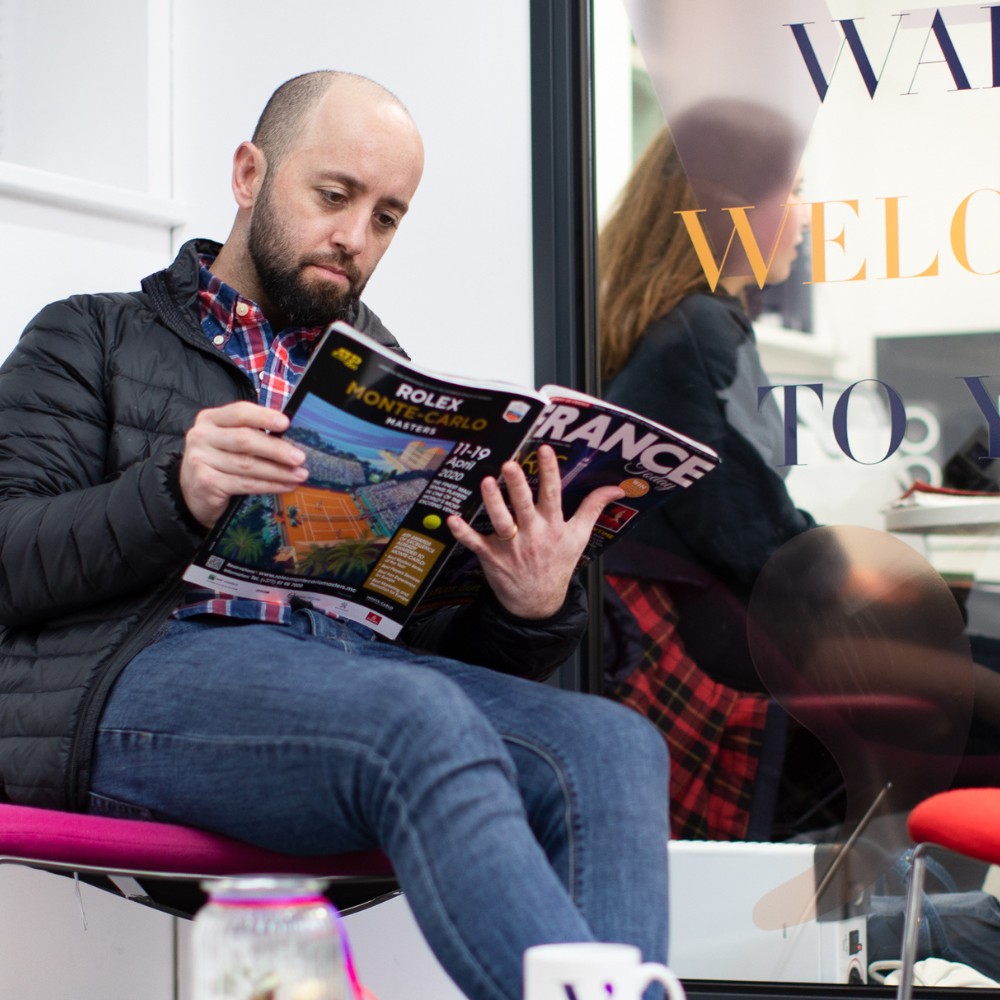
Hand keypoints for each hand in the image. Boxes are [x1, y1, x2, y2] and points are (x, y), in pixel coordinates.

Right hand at [179, 401, 308, 527]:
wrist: (192, 494)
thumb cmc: (219, 463)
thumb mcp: (228, 442)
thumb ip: (251, 434)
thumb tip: (291, 437)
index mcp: (210, 419)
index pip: (239, 412)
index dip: (264, 417)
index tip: (286, 423)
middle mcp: (201, 435)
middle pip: (245, 439)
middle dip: (277, 449)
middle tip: (300, 457)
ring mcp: (200, 459)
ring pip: (248, 464)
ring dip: (278, 471)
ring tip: (299, 474)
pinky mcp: (205, 482)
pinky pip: (245, 484)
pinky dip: (269, 485)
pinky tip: (285, 485)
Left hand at [447, 444, 624, 618]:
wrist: (538, 602)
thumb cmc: (558, 563)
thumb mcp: (580, 537)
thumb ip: (594, 508)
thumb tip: (617, 487)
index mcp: (553, 526)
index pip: (553, 494)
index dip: (549, 472)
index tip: (544, 450)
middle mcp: (532, 534)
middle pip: (524, 505)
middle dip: (517, 485)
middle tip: (510, 464)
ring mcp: (510, 546)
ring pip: (500, 521)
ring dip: (492, 502)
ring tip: (486, 482)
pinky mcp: (491, 556)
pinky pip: (474, 542)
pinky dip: (462, 532)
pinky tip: (451, 519)